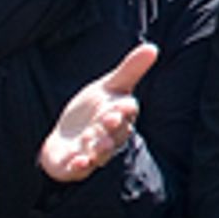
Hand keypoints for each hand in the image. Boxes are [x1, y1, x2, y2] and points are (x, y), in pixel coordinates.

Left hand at [39, 43, 156, 181]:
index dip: (124, 109)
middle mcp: (110, 136)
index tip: (123, 105)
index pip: (127, 112)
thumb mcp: (108, 87)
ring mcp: (93, 153)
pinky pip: (80, 170)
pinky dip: (80, 166)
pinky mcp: (75, 166)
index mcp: (120, 116)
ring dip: (100, 149)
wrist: (65, 138)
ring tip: (96, 144)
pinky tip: (77, 161)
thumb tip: (152, 47)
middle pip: (116, 133)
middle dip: (113, 128)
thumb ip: (129, 70)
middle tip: (108, 120)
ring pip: (102, 153)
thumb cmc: (91, 111)